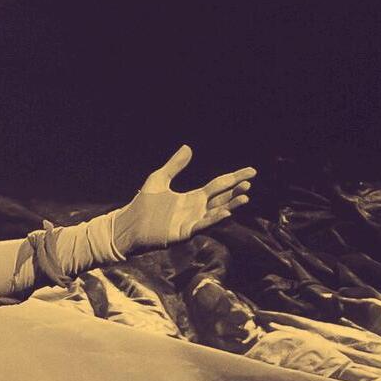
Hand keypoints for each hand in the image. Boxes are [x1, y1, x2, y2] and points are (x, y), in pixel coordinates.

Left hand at [112, 146, 255, 253]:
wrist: (129, 224)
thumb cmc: (143, 204)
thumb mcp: (160, 179)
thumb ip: (175, 165)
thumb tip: (188, 147)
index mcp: (193, 197)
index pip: (219, 185)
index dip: (234, 178)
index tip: (251, 172)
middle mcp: (197, 210)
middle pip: (222, 199)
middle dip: (236, 192)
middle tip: (249, 183)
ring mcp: (192, 222)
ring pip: (217, 213)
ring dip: (231, 205)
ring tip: (245, 197)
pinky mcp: (184, 233)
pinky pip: (203, 225)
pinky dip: (215, 219)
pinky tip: (226, 212)